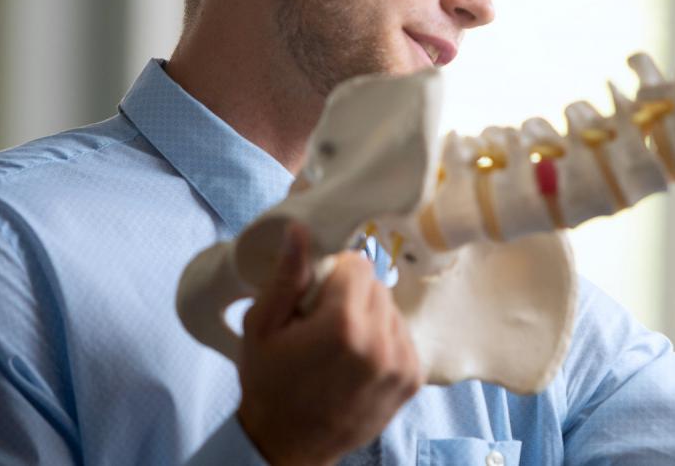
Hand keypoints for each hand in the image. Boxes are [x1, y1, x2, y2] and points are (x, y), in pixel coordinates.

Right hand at [237, 222, 422, 464]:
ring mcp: (402, 362)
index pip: (358, 264)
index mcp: (343, 325)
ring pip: (391, 310)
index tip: (315, 298)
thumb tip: (300, 230)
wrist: (288, 445)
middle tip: (321, 325)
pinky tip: (356, 362)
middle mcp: (381, 342)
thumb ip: (287, 275)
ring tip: (339, 347)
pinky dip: (382, 341)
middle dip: (350, 296)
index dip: (333, 276)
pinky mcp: (413, 378)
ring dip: (369, 318)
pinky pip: (402, 336)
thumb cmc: (268, 385)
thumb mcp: (261, 326)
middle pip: (377, 286)